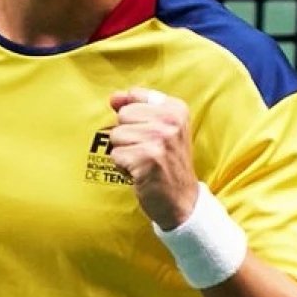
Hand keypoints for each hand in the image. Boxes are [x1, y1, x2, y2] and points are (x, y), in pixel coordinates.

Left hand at [108, 88, 198, 230]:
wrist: (182, 200)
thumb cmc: (167, 164)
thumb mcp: (160, 130)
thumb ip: (135, 108)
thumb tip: (113, 98)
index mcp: (175, 108)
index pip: (134, 96)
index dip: (133, 118)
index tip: (150, 134)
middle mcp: (171, 120)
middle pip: (123, 116)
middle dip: (127, 136)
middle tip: (147, 152)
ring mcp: (160, 139)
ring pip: (116, 136)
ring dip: (124, 153)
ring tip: (144, 162)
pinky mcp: (147, 158)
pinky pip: (116, 156)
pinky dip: (123, 168)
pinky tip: (141, 173)